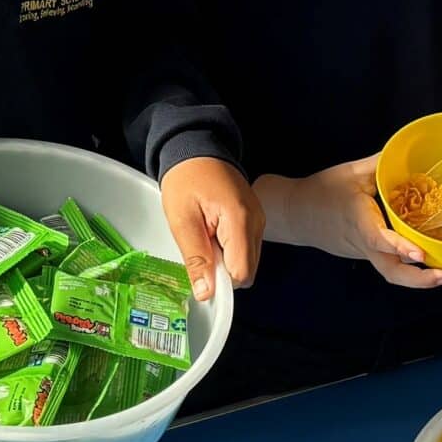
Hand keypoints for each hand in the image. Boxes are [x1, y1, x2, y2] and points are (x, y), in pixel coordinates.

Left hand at [159, 155, 260, 301]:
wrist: (196, 148)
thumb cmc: (185, 179)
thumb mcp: (182, 220)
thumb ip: (196, 258)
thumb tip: (206, 293)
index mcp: (240, 220)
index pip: (241, 272)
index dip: (221, 281)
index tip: (200, 272)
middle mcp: (257, 221)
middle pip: (247, 270)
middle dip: (223, 271)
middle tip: (200, 249)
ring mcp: (259, 219)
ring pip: (247, 261)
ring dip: (225, 260)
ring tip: (205, 237)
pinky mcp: (255, 218)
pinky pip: (246, 247)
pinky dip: (229, 249)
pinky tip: (213, 233)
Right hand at [256, 157, 441, 289]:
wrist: (294, 214)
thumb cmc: (321, 191)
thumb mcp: (351, 171)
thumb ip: (380, 162)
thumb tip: (407, 149)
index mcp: (359, 220)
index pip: (379, 239)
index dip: (400, 247)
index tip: (420, 254)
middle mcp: (363, 243)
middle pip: (391, 272)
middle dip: (420, 280)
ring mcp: (364, 253)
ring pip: (392, 272)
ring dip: (419, 278)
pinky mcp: (365, 255)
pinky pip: (389, 263)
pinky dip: (409, 265)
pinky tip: (428, 260)